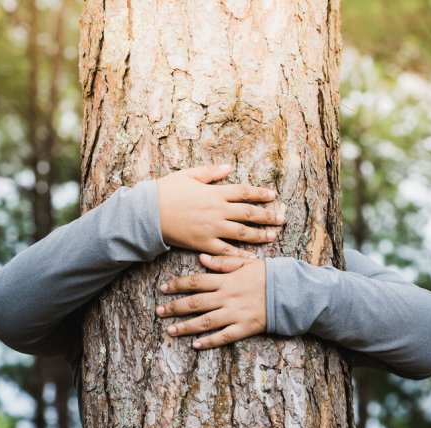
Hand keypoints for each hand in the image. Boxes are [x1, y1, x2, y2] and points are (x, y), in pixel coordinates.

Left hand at [155, 253, 266, 348]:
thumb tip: (201, 259)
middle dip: (174, 307)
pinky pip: (224, 336)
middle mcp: (227, 297)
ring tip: (170, 331)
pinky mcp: (244, 327)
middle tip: (159, 311)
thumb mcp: (246, 263)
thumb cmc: (269, 275)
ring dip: (186, 327)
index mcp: (226, 280)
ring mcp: (235, 313)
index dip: (177, 285)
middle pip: (195, 302)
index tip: (163, 288)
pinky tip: (196, 345)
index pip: (195, 282)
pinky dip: (210, 342)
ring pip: (205, 321)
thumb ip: (223, 262)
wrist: (291, 292)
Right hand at [156, 163, 285, 257]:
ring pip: (242, 233)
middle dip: (267, 216)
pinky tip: (252, 258)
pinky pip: (226, 251)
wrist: (148, 213)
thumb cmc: (166, 191)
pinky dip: (240, 255)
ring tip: (273, 235)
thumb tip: (228, 167)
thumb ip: (210, 173)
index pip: (244, 192)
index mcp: (215, 193)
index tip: (273, 196)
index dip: (260, 194)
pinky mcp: (204, 244)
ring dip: (260, 234)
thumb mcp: (188, 175)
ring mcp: (212, 228)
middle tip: (282, 218)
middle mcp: (218, 211)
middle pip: (249, 213)